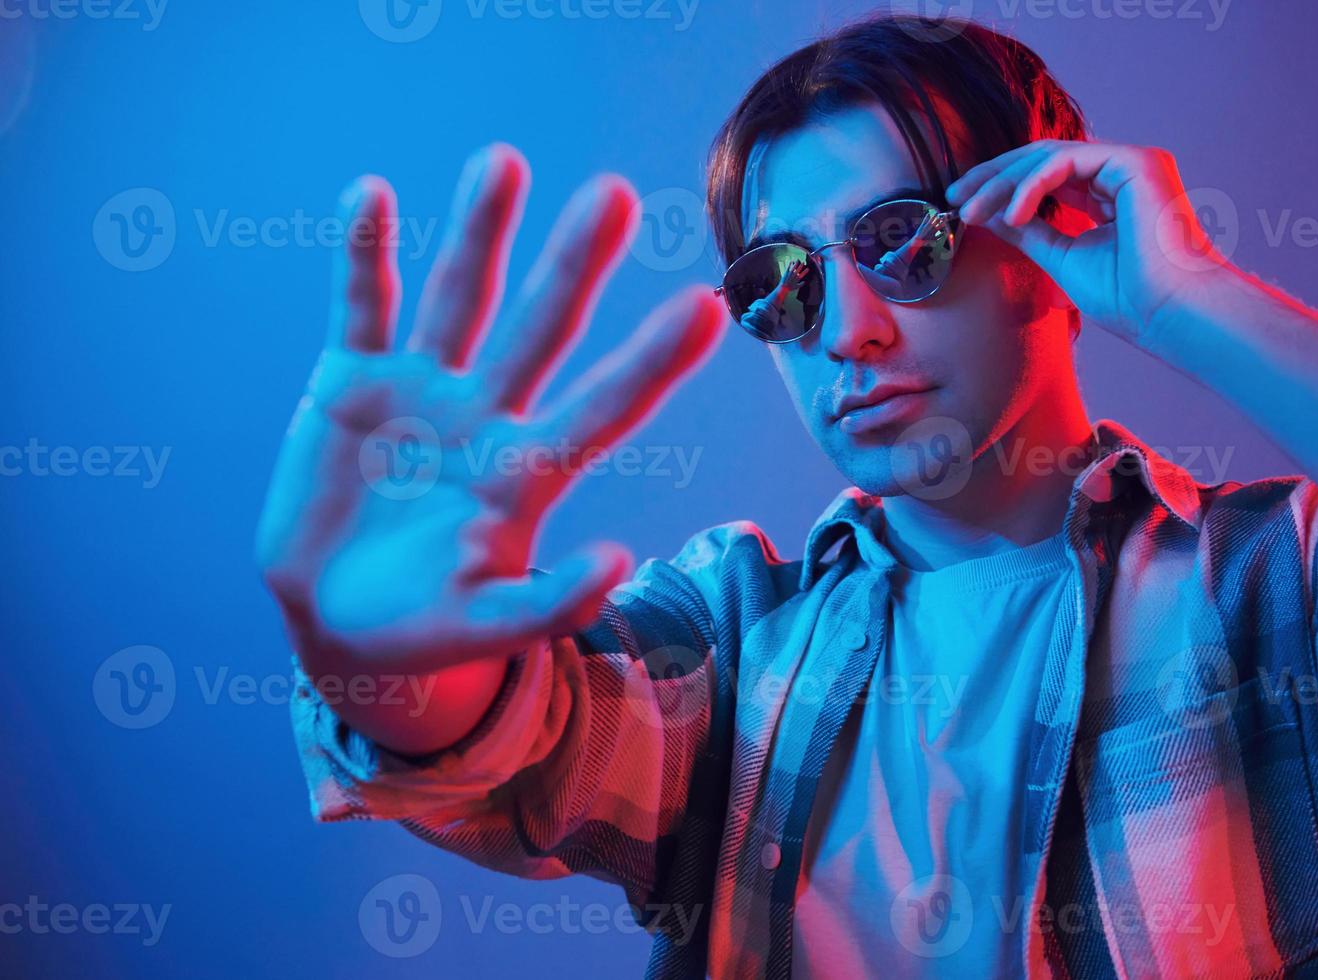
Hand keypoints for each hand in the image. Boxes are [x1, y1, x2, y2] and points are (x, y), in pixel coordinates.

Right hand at [255, 144, 723, 694]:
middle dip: (574, 265)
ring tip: (503, 160)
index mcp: (527, 474)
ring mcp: (420, 390)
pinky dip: (360, 258)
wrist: (339, 619)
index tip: (706, 306)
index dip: (651, 361)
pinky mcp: (351, 382)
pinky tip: (366, 195)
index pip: (605, 408)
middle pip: (540, 328)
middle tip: (616, 195)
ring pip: (458, 298)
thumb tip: (621, 563)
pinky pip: (360, 308)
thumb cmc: (427, 628)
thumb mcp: (488, 626)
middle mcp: (486, 415)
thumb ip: (551, 602)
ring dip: (478, 234)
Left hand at [779, 259, 809, 289]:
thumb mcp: (796, 287)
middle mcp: (794, 275)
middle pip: (798, 269)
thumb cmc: (790, 288)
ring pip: (793, 267)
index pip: (802, 274)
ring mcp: (790, 273)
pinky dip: (790, 264)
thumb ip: (801, 284)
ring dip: (796, 263)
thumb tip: (805, 282)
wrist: (783, 288)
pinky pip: (788, 267)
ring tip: (798, 260)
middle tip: (803, 262)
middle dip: (801, 265)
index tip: (808, 268)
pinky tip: (791, 261)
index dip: (805, 271)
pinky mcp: (786, 272)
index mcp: (797, 279)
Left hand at [946, 139, 1234, 345]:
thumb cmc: (1129, 298)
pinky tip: (1012, 215)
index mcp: (1110, 194)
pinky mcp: (1136, 161)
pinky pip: (1067, 162)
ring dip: (1004, 182)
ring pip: (1050, 156)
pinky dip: (1032, 185)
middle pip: (1042, 159)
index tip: (962, 206)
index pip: (1046, 177)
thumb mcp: (1061, 257)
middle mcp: (1122, 172)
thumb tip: (990, 213)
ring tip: (971, 211)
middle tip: (954, 195)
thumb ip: (1030, 231)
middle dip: (994, 176)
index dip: (1002, 187)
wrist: (1171, 314)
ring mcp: (1132, 162)